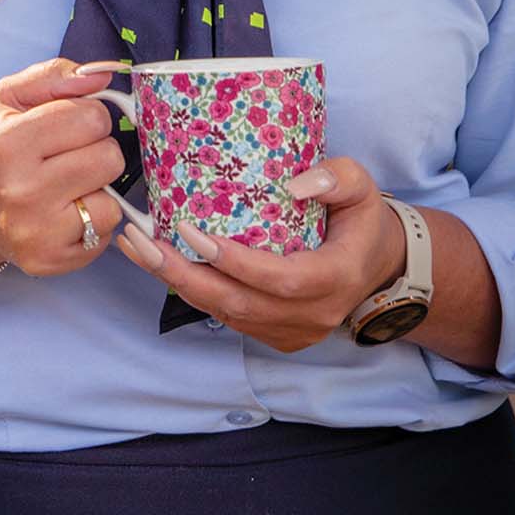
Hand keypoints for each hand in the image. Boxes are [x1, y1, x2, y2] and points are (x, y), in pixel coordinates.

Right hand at [0, 57, 133, 276]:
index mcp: (10, 143)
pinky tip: (65, 211)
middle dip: (97, 150)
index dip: (88, 116)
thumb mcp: (9, 96)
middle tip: (69, 155)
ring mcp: (37, 232)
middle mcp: (22, 190)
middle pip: (109, 158)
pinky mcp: (50, 261)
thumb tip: (103, 75)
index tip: (69, 125)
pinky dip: (91, 220)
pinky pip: (104, 234)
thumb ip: (56, 75)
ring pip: (112, 201)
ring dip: (97, 189)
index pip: (93, 118)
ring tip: (67, 185)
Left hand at [113, 157, 408, 351]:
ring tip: (136, 246)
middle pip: (239, 304)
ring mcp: (291, 331)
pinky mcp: (275, 335)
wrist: (377, 265)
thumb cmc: (363, 219)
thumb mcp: (363, 187)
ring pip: (226, 314)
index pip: (279, 280)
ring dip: (176, 282)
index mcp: (334, 278)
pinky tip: (160, 261)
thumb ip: (335, 179)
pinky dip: (191, 291)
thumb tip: (292, 184)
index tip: (191, 230)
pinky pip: (227, 317)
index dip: (233, 261)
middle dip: (184, 275)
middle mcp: (312, 315)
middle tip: (142, 241)